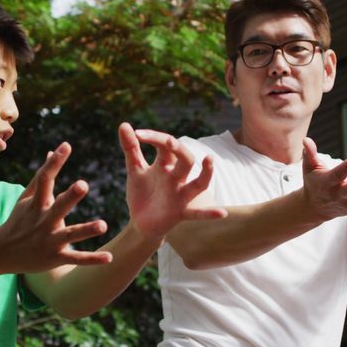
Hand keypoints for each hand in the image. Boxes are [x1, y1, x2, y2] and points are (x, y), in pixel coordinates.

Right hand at [0, 142, 111, 272]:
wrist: (1, 253)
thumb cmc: (19, 220)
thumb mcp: (26, 198)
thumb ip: (42, 176)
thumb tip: (52, 151)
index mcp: (36, 204)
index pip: (44, 180)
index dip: (54, 163)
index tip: (66, 146)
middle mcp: (43, 221)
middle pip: (58, 207)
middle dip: (70, 196)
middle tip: (83, 184)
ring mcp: (49, 240)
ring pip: (70, 235)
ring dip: (86, 230)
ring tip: (103, 225)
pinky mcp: (55, 257)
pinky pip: (76, 259)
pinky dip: (92, 259)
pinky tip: (109, 257)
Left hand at [122, 123, 226, 238]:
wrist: (140, 223)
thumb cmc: (142, 193)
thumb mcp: (135, 170)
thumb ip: (131, 148)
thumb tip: (124, 124)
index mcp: (165, 165)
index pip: (166, 145)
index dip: (154, 137)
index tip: (136, 134)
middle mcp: (177, 178)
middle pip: (185, 159)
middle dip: (179, 149)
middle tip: (168, 141)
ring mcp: (181, 195)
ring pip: (198, 183)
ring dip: (206, 173)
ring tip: (209, 159)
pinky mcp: (180, 213)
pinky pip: (198, 214)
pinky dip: (210, 214)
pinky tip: (223, 214)